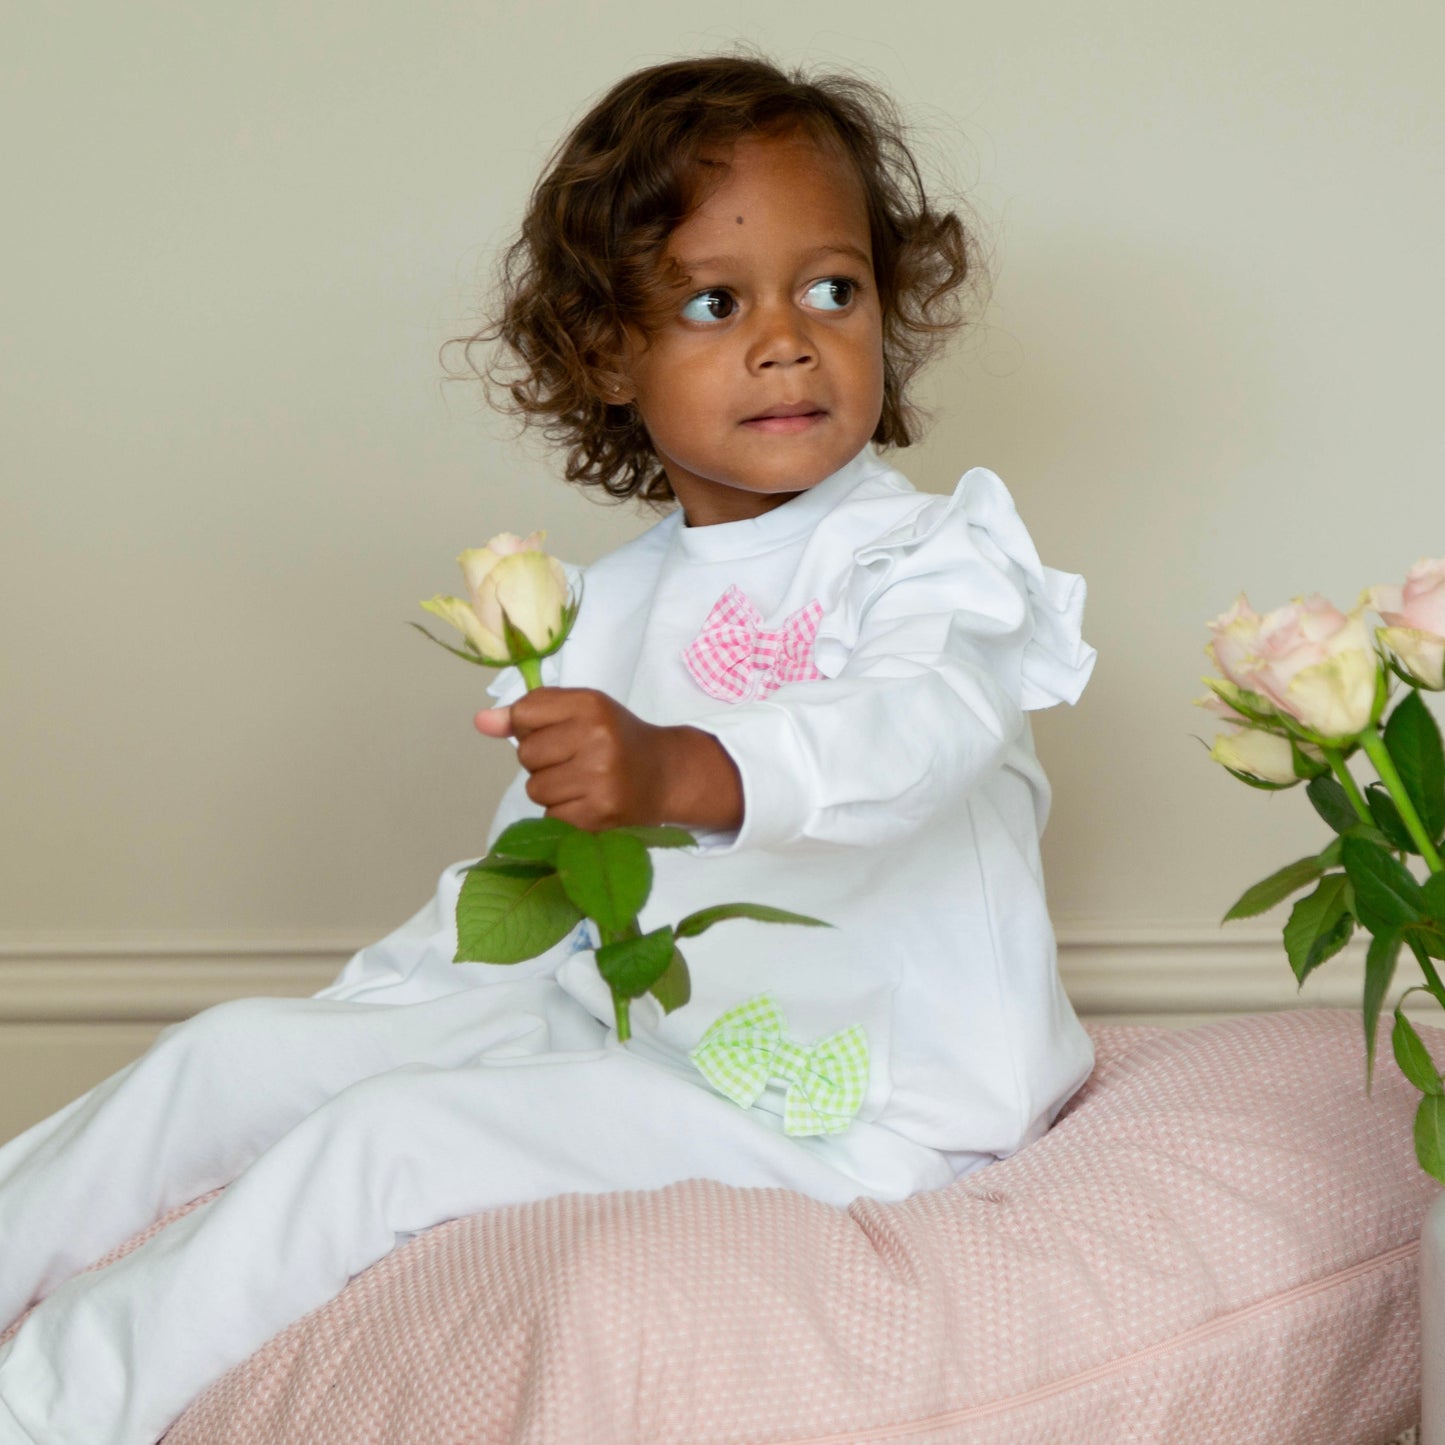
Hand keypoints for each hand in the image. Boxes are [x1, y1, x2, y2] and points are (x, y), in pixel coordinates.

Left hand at [475, 687, 742, 833]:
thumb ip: (528, 713)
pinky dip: (564, 813)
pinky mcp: (599, 815)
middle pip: (526, 755)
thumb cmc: (616, 738)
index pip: (524, 713)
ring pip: (536, 789)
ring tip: (582, 782)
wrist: (666, 775)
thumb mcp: (579, 711)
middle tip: (575, 760)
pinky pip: (551, 817)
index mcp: (590, 705)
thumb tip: (480, 722)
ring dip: (552, 790)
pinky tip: (588, 802)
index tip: (558, 732)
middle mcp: (596, 738)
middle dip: (543, 762)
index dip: (532, 727)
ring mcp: (599, 779)